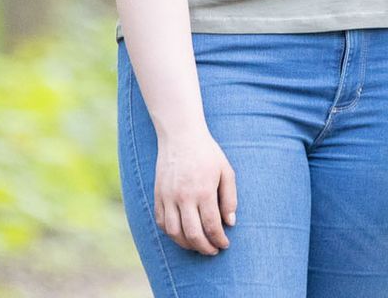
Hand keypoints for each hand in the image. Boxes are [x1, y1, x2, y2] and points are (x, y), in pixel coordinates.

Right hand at [154, 129, 236, 254]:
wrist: (180, 136)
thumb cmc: (207, 153)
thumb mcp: (226, 171)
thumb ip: (230, 198)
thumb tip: (230, 223)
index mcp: (204, 191)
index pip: (212, 225)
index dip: (219, 239)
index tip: (225, 244)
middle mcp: (184, 197)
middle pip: (192, 234)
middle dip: (204, 247)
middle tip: (213, 251)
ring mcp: (168, 197)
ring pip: (174, 232)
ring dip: (187, 244)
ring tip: (198, 245)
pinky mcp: (158, 195)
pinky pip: (161, 222)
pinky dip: (171, 233)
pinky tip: (181, 234)